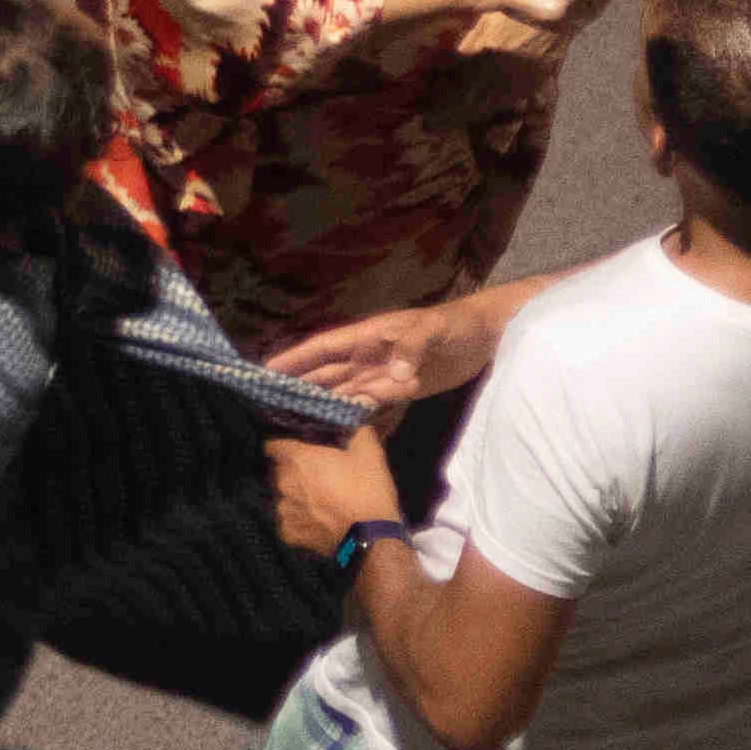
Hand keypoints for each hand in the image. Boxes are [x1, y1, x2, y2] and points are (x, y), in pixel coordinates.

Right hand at [267, 300, 491, 412]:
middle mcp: (366, 356)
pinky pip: (368, 402)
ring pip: (342, 389)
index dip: (294, 358)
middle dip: (297, 384)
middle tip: (267, 403)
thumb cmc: (453, 325)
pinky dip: (350, 411)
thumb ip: (411, 348)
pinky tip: (333, 424)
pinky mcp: (400, 390)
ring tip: (291, 418)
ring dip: (319, 401)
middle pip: (325, 372)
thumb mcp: (432, 330)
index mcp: (366, 337)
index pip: (322, 349)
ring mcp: (382, 374)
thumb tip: (395, 377)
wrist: (485, 337)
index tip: (265, 370)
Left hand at [267, 428, 404, 560]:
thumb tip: (356, 422)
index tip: (298, 450)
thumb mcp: (370, 455)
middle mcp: (283, 482)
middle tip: (316, 478)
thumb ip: (358, 433)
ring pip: (283, 498)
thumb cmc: (367, 491)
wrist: (370, 537)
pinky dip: (298, 522)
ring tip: (317, 503)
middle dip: (293, 472)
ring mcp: (283, 509)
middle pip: (279, 472)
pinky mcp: (289, 533)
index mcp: (296, 459)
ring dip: (295, 498)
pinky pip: (288, 523)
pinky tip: (315, 523)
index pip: (273, 445)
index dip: (285, 446)